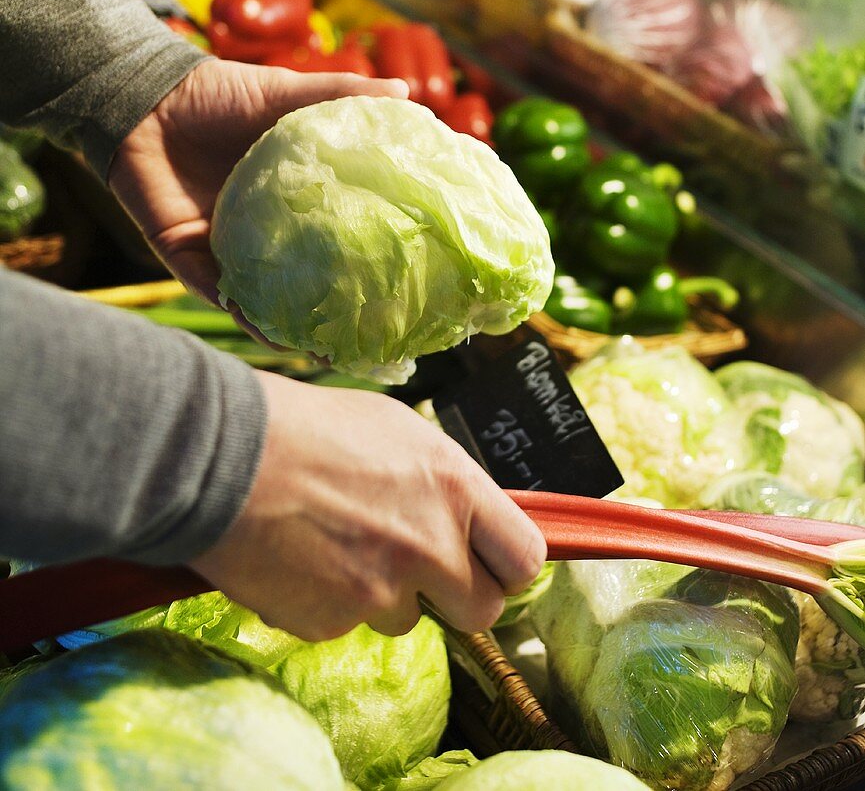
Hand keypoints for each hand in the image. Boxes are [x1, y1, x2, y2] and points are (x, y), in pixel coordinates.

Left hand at [108, 59, 407, 304]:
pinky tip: (272, 333)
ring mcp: (225, 246)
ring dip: (290, 325)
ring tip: (327, 349)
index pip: (333, 231)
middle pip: (302, 274)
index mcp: (286, 193)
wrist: (145, 98)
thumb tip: (406, 92)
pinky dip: (244, 313)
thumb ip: (340, 97)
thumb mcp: (285, 93)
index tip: (402, 276)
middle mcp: (260, 226)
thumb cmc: (215, 93)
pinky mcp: (187, 256)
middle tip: (372, 329)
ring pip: (263, 297)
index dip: (364, 253)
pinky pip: (219, 293)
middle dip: (331, 305)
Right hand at [192, 373, 546, 640]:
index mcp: (454, 487)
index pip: (524, 558)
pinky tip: (300, 557)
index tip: (490, 564)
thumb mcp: (395, 430)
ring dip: (382, 595)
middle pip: (482, 611)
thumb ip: (443, 481)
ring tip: (335, 543)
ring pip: (406, 619)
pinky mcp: (332, 623)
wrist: (222, 454)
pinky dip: (329, 602)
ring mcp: (381, 591)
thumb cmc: (306, 426)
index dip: (507, 566)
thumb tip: (466, 514)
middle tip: (418, 571)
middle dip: (455, 597)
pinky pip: (346, 626)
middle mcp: (430, 544)